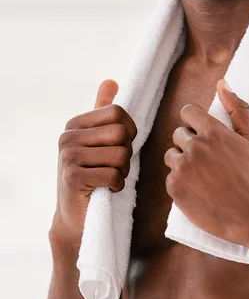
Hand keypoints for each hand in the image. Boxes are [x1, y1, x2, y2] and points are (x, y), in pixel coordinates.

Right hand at [50, 79, 136, 245]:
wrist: (75, 217)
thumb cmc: (93, 176)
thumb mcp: (98, 141)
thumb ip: (103, 112)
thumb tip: (110, 81)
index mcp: (75, 124)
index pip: (118, 113)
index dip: (129, 131)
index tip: (120, 147)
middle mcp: (67, 137)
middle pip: (121, 133)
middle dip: (127, 153)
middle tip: (115, 167)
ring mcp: (68, 157)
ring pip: (120, 154)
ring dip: (123, 171)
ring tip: (110, 178)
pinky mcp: (73, 178)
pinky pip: (113, 174)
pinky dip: (118, 185)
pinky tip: (106, 190)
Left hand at [164, 79, 248, 246]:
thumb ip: (238, 109)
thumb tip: (223, 83)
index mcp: (213, 131)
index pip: (187, 112)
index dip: (194, 122)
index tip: (203, 134)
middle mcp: (194, 146)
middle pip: (178, 134)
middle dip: (190, 144)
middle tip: (209, 162)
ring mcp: (183, 168)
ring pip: (172, 155)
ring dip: (183, 162)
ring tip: (204, 177)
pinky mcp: (175, 188)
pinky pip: (170, 177)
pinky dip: (182, 183)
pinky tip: (200, 191)